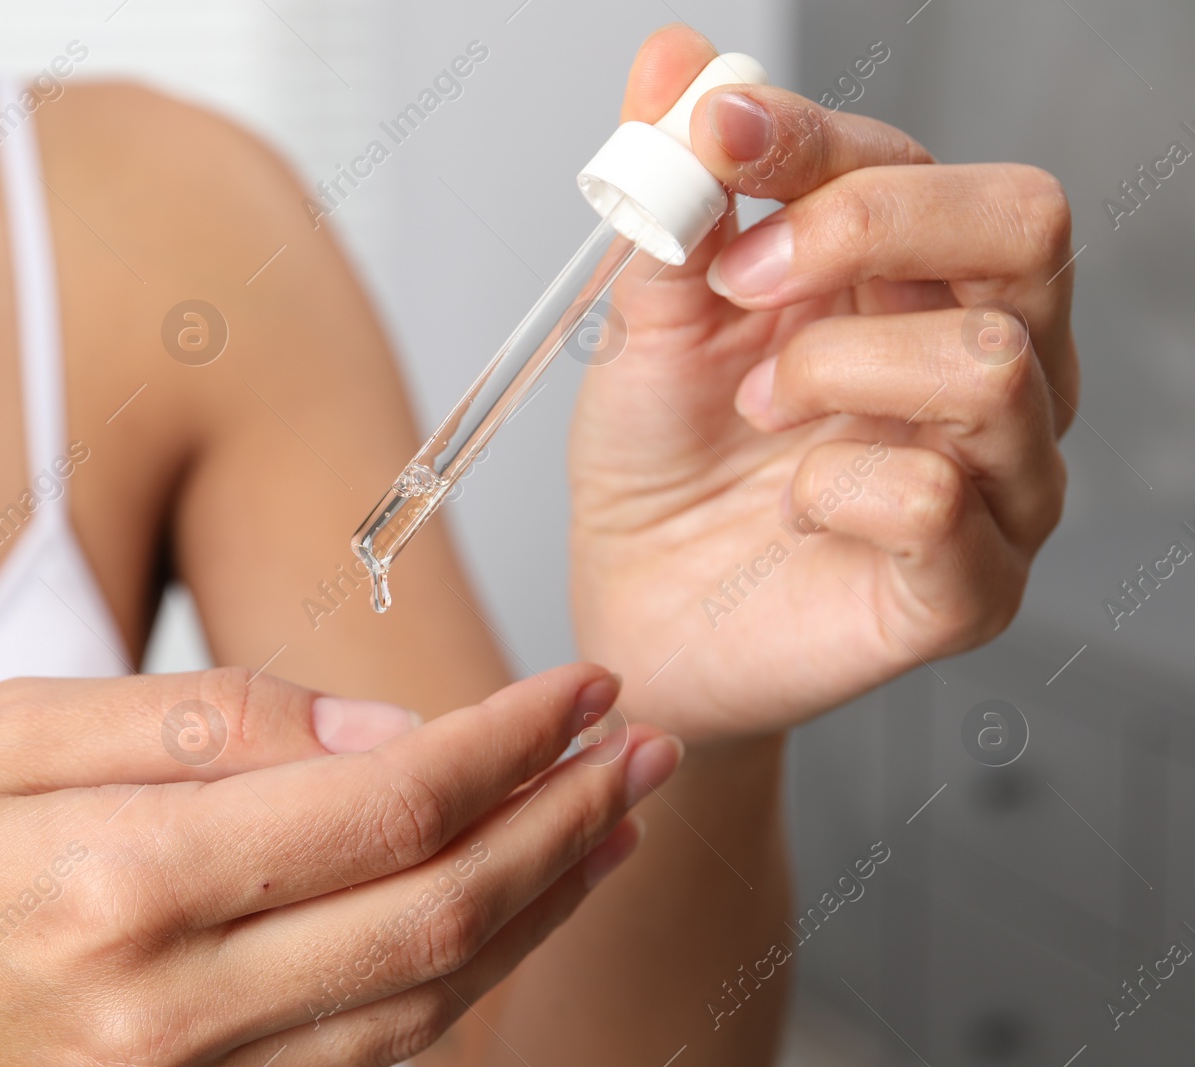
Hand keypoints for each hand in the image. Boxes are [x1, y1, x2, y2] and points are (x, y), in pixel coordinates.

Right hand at [0, 666, 678, 1065]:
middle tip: (637, 753)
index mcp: (119, 880)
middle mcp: (165, 1006)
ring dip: (535, 916)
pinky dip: (451, 998)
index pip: (386, 804)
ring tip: (602, 832)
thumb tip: (370, 726)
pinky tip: (498, 933)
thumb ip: (195, 726)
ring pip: (421, 1009)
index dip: (508, 741)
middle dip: (561, 826)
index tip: (579, 690)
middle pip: (436, 916)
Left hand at [570, 26, 1076, 741]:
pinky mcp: (971, 585)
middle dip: (862, 224)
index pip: (929, 167)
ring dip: (831, 368)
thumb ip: (677, 201)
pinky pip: (935, 499)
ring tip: (754, 410)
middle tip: (740, 280)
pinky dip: (828, 488)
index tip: (717, 137)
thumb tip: (676, 57)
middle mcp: (988, 366)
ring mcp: (998, 478)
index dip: (820, 138)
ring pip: (986, 360)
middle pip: (1023, 225)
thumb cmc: (662, 469)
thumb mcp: (652, 318)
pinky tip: (788, 507)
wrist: (635, 609)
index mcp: (917, 285)